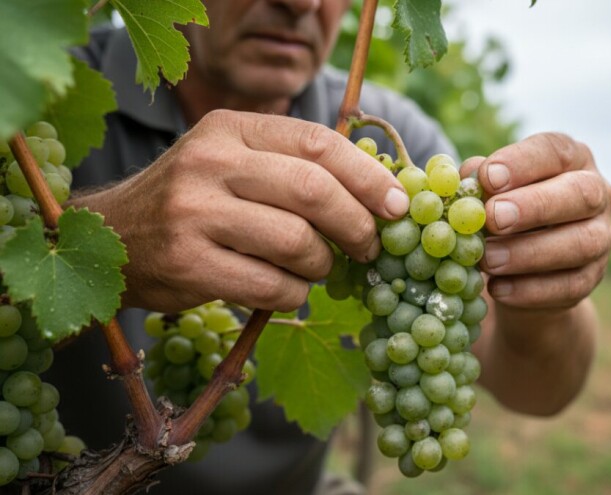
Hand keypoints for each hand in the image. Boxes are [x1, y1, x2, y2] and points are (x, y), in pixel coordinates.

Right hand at [72, 110, 408, 312]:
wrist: (115, 237)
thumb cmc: (195, 200)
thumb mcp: (235, 161)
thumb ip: (294, 166)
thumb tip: (382, 192)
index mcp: (231, 129)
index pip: (317, 142)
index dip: (368, 176)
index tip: (397, 205)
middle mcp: (210, 162)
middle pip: (313, 190)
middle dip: (357, 225)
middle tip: (370, 247)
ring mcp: (194, 212)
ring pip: (297, 242)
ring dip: (323, 264)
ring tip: (317, 267)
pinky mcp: (187, 262)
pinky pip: (271, 286)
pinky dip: (294, 293)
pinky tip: (288, 289)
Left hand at [460, 133, 610, 309]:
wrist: (521, 267)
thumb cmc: (501, 212)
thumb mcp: (489, 192)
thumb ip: (478, 182)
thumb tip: (464, 178)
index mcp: (570, 159)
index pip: (555, 150)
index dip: (522, 162)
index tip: (488, 177)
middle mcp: (597, 193)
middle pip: (581, 194)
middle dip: (535, 206)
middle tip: (493, 218)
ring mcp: (601, 237)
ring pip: (581, 243)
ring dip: (530, 253)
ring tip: (487, 260)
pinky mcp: (593, 277)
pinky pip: (571, 286)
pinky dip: (531, 290)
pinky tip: (498, 288)